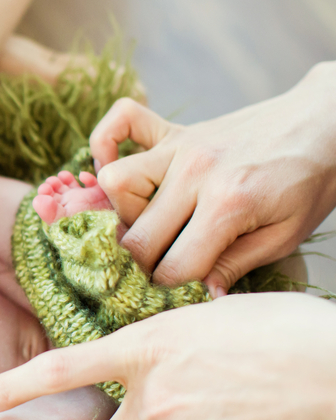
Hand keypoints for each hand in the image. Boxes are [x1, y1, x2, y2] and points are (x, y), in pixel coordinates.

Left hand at [0, 293, 335, 419]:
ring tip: (212, 409)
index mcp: (147, 346)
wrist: (334, 372)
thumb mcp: (209, 317)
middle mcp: (154, 394)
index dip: (18, 386)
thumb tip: (154, 359)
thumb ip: (167, 343)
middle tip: (151, 416)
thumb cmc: (280, 329)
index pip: (64, 368)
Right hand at [89, 61, 335, 292]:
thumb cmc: (310, 183)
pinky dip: (106, 143)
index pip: (174, 266)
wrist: (325, 123)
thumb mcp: (285, 236)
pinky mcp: (176, 131)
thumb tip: (199, 298)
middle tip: (162, 271)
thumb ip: (235, 266)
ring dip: (124, 212)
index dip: (172, 290)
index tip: (179, 294)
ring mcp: (181, 146)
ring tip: (151, 223)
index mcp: (228, 204)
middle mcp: (195, 172)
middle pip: (137, 236)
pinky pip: (120, 122)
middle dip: (144, 265)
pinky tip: (113, 168)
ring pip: (116, 184)